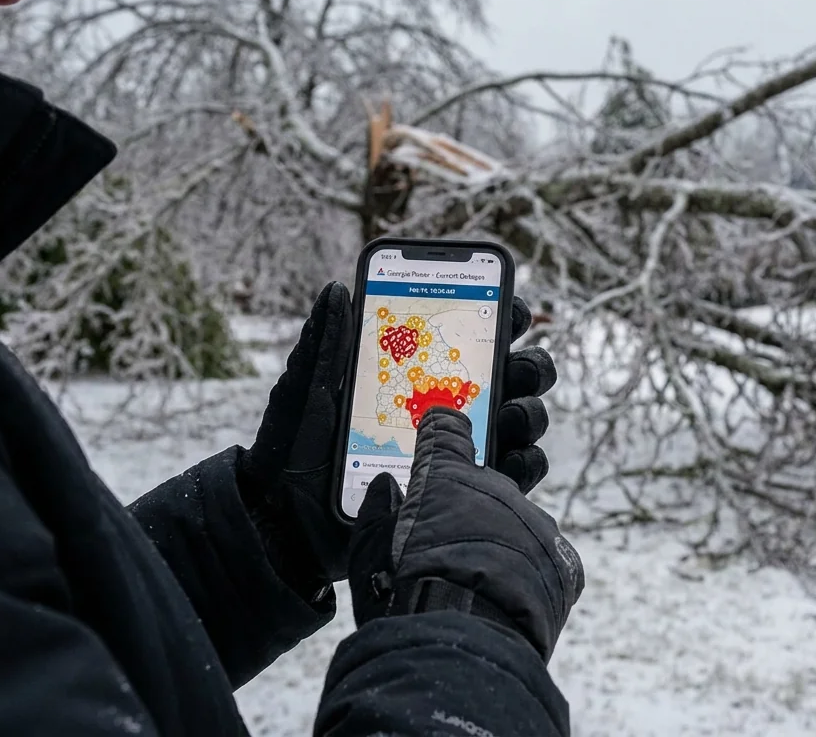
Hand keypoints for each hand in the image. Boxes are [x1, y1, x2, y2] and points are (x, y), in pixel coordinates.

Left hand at [238, 282, 558, 597]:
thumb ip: (326, 343)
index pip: (472, 334)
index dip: (500, 312)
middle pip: (514, 375)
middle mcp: (450, 407)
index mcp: (418, 371)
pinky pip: (515, 477)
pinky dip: (526, 463)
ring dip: (528, 411)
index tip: (507, 307)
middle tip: (513, 367)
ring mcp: (463, 450)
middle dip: (528, 364)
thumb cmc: (293, 452)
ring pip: (523, 420)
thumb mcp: (307, 392)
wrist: (287, 525)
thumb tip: (338, 289)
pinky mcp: (467, 494)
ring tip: (509, 415)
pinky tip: (510, 458)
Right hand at [347, 408, 583, 661]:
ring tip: (480, 577)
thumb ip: (378, 512)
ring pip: (519, 521)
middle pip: (487, 484)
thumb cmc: (405, 591)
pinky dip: (529, 571)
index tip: (439, 430)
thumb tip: (386, 488)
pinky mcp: (562, 561)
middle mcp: (497, 489)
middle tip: (452, 537)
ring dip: (502, 539)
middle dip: (472, 503)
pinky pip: (545, 557)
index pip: (447, 432)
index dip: (442, 431)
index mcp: (447, 477)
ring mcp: (535, 523)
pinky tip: (508, 594)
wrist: (464, 640)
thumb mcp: (371, 548)